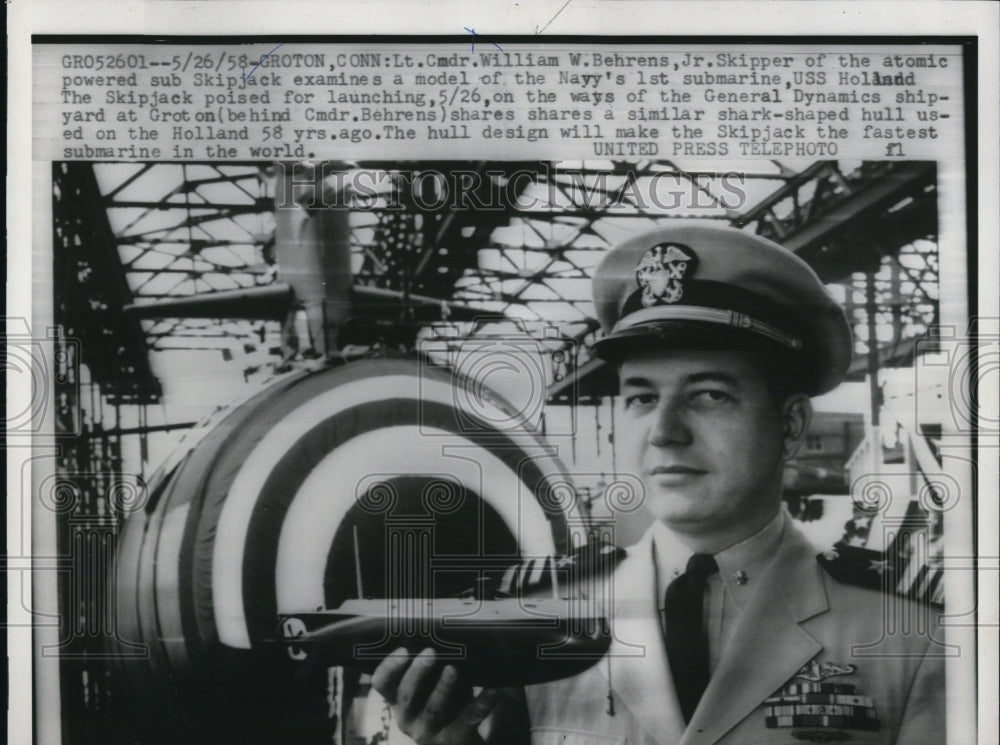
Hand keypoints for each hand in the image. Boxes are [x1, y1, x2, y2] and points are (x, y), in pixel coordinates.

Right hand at [370, 647, 499, 744]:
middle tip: (431, 652)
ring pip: (433, 709)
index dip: (388, 667)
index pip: (382, 684)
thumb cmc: (443, 702)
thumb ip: (432, 667)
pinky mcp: (453, 738)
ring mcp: (428, 732)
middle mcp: (407, 718)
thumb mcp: (430, 687)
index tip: (403, 649)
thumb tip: (447, 636)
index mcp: (397, 700)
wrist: (458, 740)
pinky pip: (468, 719)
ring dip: (443, 687)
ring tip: (453, 669)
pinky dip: (481, 703)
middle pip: (406, 694)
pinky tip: (492, 690)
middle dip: (418, 672)